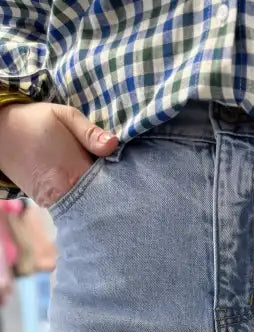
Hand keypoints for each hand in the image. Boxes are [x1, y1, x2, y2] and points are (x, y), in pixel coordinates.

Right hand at [0, 101, 118, 208]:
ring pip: (88, 207)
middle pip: (102, 201)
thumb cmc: (35, 121)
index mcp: (75, 170)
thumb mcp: (63, 116)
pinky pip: (74, 208)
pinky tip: (92, 192)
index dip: (124, 182)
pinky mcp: (48, 204)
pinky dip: (85, 202)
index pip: (111, 186)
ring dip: (99, 199)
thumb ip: (90, 132)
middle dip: (114, 194)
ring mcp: (56, 201)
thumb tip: (113, 144)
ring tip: (109, 188)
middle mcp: (66, 192)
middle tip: (126, 185)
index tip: (133, 176)